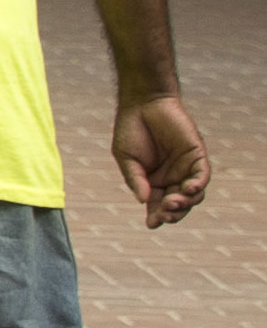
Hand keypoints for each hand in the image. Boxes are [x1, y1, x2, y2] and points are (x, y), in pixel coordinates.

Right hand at [115, 96, 211, 226]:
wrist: (143, 103)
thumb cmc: (131, 129)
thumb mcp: (126, 158)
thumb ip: (135, 179)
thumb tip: (144, 201)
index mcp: (154, 182)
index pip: (158, 205)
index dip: (157, 216)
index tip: (151, 224)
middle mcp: (172, 178)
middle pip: (178, 204)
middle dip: (172, 213)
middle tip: (164, 214)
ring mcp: (186, 168)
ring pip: (193, 194)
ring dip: (185, 202)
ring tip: (173, 202)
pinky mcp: (197, 156)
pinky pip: (202, 176)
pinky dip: (197, 185)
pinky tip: (187, 188)